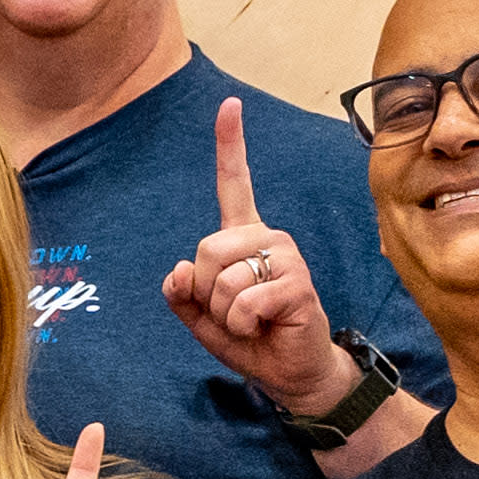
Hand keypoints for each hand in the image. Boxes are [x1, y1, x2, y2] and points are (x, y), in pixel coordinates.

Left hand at [157, 95, 360, 417]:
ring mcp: (287, 257)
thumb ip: (181, 293)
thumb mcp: (200, 317)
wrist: (289, 373)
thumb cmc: (248, 337)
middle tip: (231, 311)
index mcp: (243, 237)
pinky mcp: (298, 283)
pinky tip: (264, 326)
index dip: (231, 144)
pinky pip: (245, 301)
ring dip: (224, 313)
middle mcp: (268, 237)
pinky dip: (243, 324)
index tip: (230, 105)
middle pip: (206, 248)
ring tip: (250, 320)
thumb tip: (180, 268)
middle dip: (205, 291)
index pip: (234, 184)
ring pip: (223, 279)